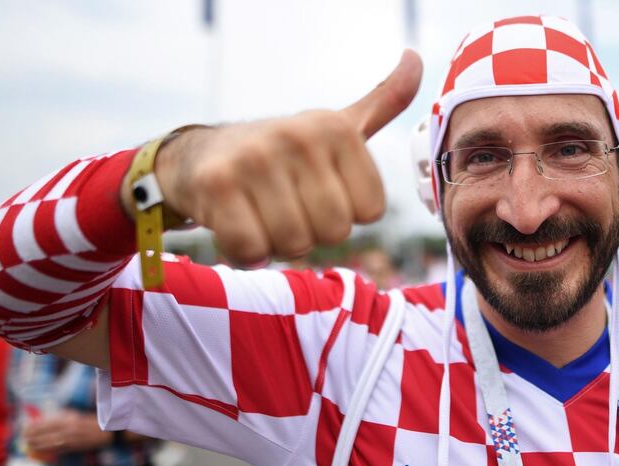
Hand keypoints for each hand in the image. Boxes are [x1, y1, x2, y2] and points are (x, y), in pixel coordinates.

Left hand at [23, 409, 112, 455]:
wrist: (106, 431)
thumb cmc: (89, 422)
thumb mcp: (75, 415)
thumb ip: (61, 417)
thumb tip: (45, 419)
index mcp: (69, 419)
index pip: (48, 423)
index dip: (35, 426)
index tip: (26, 428)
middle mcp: (69, 428)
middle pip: (47, 433)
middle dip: (34, 436)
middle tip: (23, 438)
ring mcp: (72, 439)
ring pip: (51, 443)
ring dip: (38, 445)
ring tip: (28, 445)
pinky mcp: (75, 447)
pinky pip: (59, 450)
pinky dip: (49, 451)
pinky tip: (41, 451)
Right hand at [136, 49, 422, 264]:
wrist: (202, 156)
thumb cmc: (282, 154)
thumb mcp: (337, 125)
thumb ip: (382, 103)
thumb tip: (417, 61)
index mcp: (336, 128)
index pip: (370, 212)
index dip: (345, 215)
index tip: (319, 193)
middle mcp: (299, 136)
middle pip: (335, 231)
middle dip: (312, 232)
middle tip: (288, 206)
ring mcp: (256, 158)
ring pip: (295, 243)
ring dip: (278, 243)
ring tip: (262, 213)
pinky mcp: (218, 184)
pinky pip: (253, 249)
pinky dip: (246, 251)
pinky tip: (238, 225)